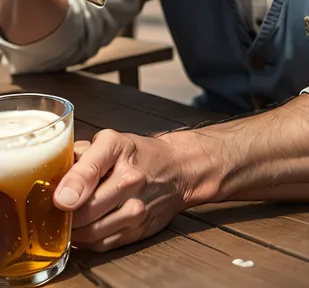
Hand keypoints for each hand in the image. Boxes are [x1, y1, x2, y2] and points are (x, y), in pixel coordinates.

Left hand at [54, 129, 197, 251]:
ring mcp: (136, 210)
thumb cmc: (137, 154)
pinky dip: (87, 241)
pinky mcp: (138, 231)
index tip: (58, 199)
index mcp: (119, 152)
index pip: (87, 173)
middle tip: (54, 210)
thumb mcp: (109, 141)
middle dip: (64, 213)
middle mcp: (131, 182)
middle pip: (84, 211)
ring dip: (73, 231)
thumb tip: (52, 175)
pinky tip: (84, 229)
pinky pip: (101, 244)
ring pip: (90, 233)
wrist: (176, 170)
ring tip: (67, 220)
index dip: (67, 190)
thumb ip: (80, 154)